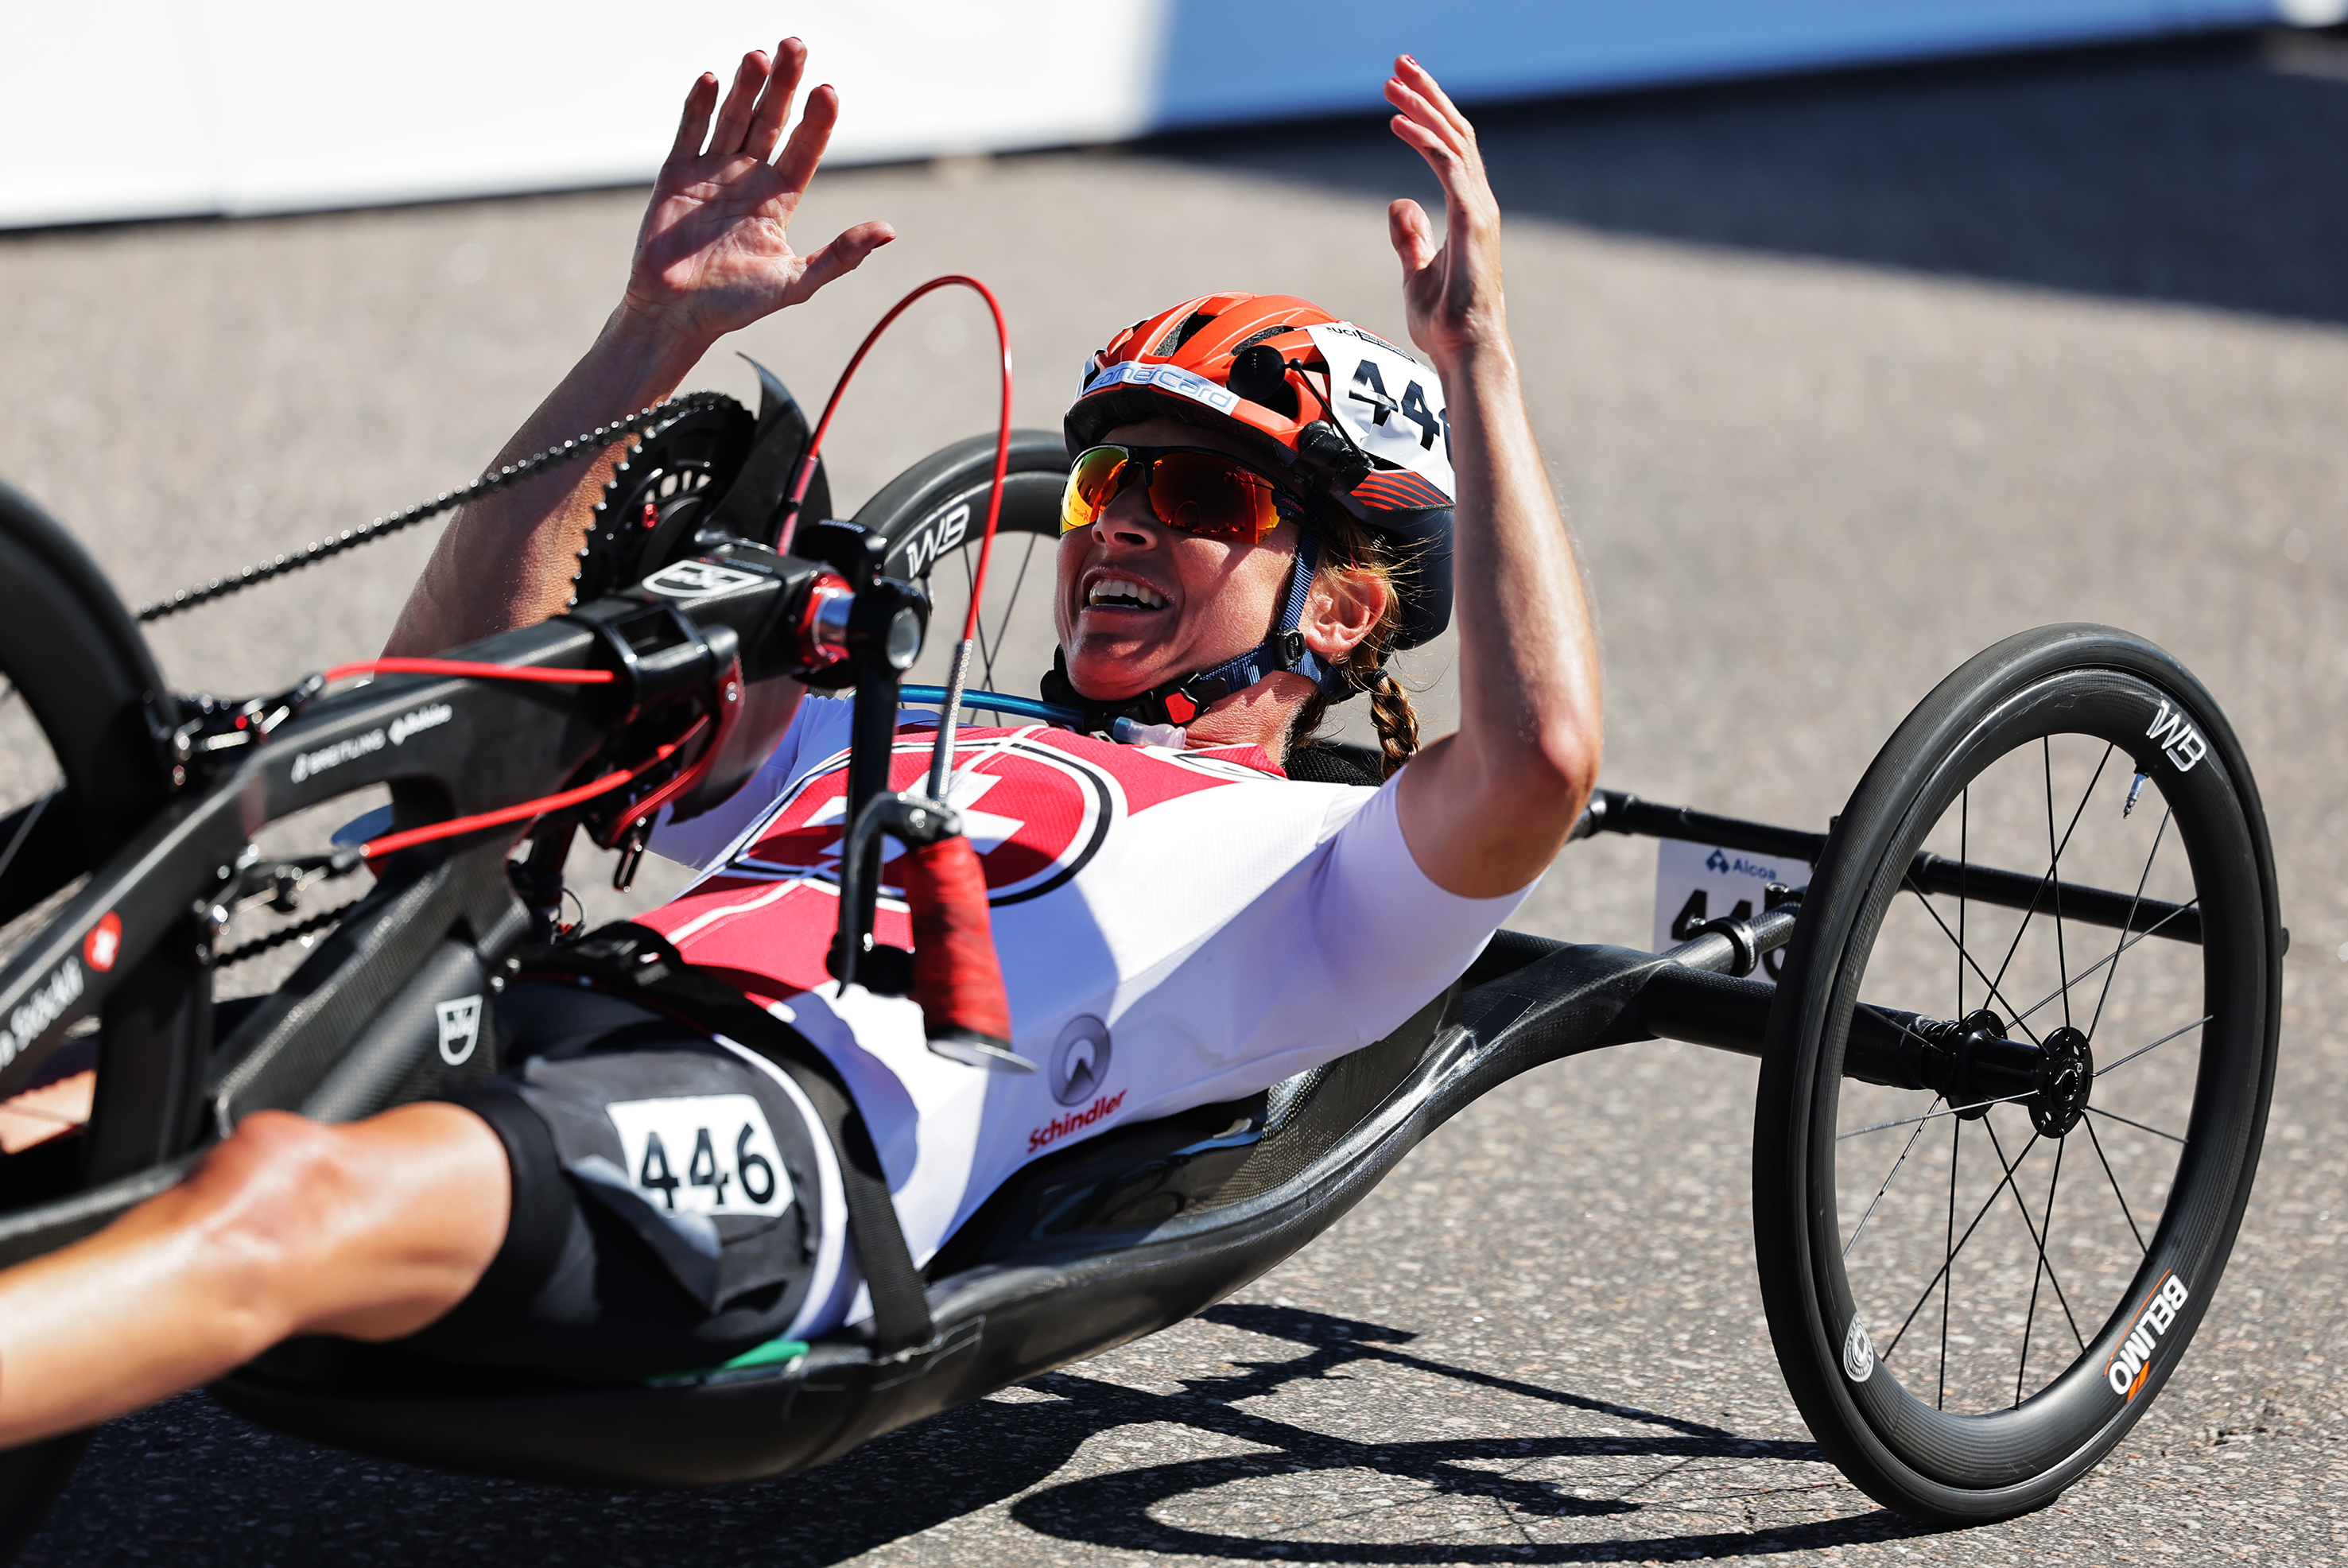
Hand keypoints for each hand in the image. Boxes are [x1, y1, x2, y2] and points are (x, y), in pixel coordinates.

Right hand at [621, 40, 895, 347]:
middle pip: (771, 121)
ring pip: (734, 119)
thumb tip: (888, 231)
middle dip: (784, 85)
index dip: (816, 121)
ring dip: (747, 87)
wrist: (675, 316)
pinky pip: (690, 131)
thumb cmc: (736, 305)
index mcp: (779, 199)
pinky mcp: (676, 175)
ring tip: (759, 56)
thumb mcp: (796, 283)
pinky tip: (714, 79)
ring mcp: (711, 172)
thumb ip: (840, 256)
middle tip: (796, 46)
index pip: (803, 149)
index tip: (828, 92)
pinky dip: (700, 106)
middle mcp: (748, 178)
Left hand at [1383, 57, 1506, 364]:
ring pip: (1453, 140)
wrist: (1465, 352)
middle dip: (1427, 94)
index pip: (1451, 148)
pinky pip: (1449, 166)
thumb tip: (1400, 203)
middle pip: (1456, 132)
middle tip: (1399, 65)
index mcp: (1469, 210)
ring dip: (1423, 105)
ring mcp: (1479, 209)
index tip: (1399, 90)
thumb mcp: (1417, 272)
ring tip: (1393, 81)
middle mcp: (1479, 202)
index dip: (1427, 115)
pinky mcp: (1473, 220)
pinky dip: (1423, 139)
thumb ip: (1411, 236)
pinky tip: (1397, 121)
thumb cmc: (1446, 323)